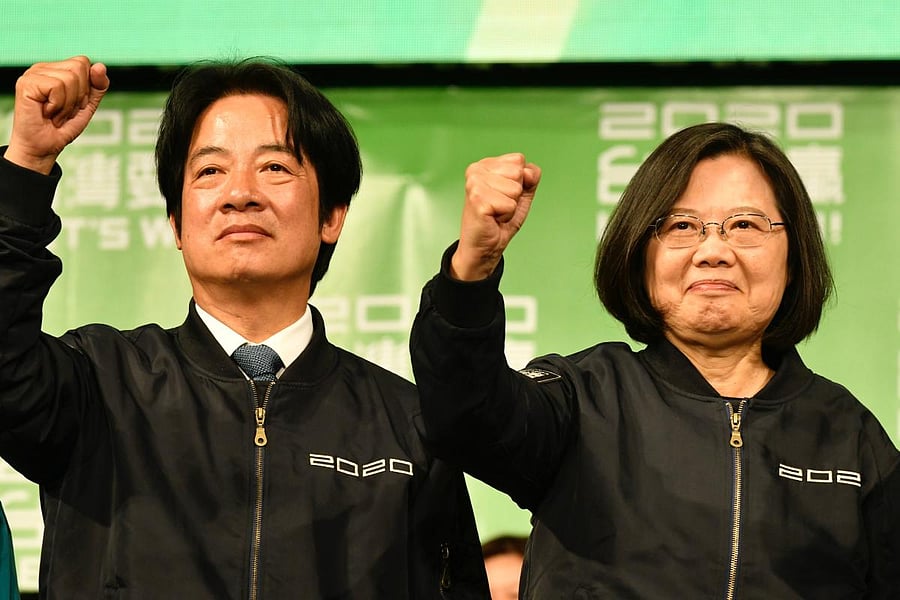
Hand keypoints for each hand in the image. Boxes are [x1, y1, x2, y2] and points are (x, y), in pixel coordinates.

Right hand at [4, 56, 108, 173]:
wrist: (44, 147)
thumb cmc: (63, 127)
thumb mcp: (88, 105)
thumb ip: (98, 86)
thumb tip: (101, 66)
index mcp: (57, 69)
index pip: (83, 62)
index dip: (87, 88)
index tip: (75, 104)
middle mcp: (43, 68)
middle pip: (79, 67)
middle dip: (79, 95)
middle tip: (65, 110)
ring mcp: (33, 74)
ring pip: (69, 78)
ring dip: (68, 104)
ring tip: (56, 114)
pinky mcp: (26, 83)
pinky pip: (56, 86)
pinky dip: (58, 106)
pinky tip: (47, 113)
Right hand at [451, 153, 540, 280]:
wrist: (485, 246)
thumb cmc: (499, 220)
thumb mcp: (522, 194)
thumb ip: (530, 177)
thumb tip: (529, 172)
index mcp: (485, 164)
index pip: (519, 160)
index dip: (520, 181)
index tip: (504, 194)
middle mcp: (476, 170)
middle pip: (518, 173)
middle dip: (515, 194)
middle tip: (500, 205)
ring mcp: (475, 184)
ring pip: (515, 189)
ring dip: (510, 206)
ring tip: (496, 212)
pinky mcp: (477, 200)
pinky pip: (510, 205)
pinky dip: (506, 216)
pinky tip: (493, 218)